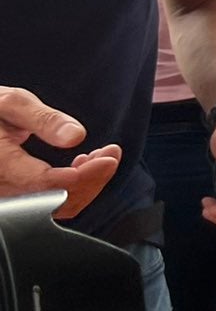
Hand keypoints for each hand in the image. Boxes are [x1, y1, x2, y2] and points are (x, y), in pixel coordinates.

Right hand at [0, 86, 121, 219]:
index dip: (83, 175)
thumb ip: (43, 119)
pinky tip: (81, 167)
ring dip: (85, 185)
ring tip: (100, 157)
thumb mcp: (13, 103)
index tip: (108, 159)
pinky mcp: (16, 197)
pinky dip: (71, 189)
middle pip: (55, 200)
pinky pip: (47, 204)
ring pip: (55, 206)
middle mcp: (1, 186)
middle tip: (111, 153)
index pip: (45, 182)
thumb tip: (75, 136)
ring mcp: (8, 196)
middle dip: (92, 179)